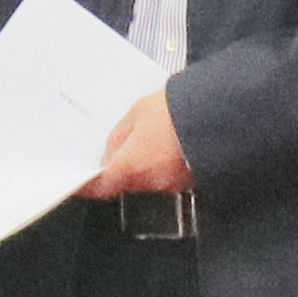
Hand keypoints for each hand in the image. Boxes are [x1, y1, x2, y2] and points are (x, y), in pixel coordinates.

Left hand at [74, 89, 191, 199]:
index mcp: (132, 166)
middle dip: (121, 167)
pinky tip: (170, 143)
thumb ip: (119, 137)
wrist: (219, 112)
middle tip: (121, 145)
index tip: (78, 183)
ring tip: (152, 137)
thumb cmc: (177, 109)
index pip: (101, 187)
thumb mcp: (137, 113)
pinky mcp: (191, 181)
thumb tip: (111, 154)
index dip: (87, 186)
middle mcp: (152, 182)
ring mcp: (173, 184)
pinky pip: (168, 175)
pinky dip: (165, 163)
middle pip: (126, 182)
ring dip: (145, 164)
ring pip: (148, 178)